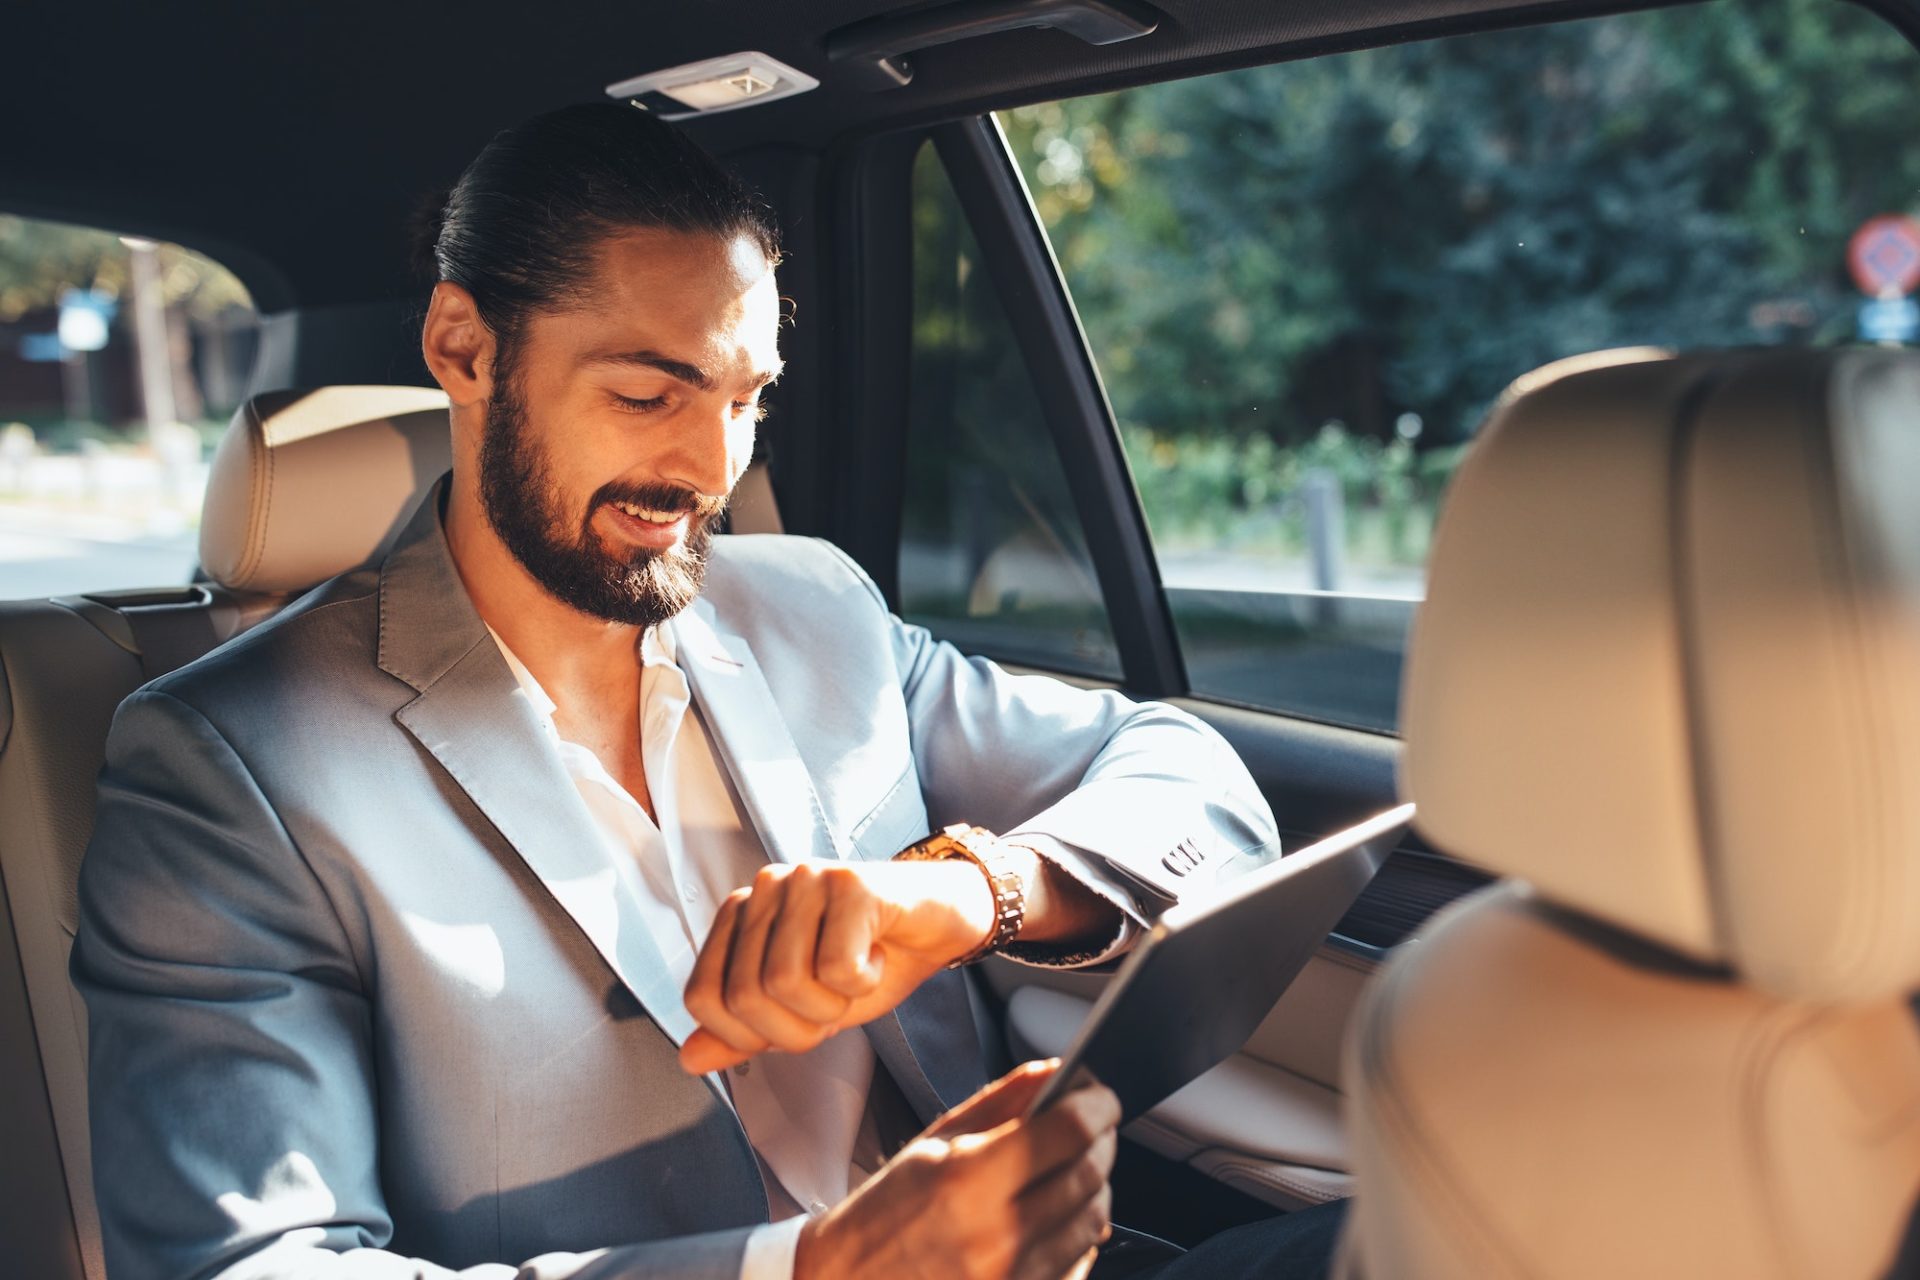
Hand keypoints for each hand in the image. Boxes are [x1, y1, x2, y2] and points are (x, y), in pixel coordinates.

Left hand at [679, 859, 996, 1074]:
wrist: (942, 920)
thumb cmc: (873, 959)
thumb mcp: (806, 1009)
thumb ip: (746, 1033)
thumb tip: (689, 1059)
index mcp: (740, 916)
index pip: (703, 997)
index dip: (748, 1036)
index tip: (798, 1023)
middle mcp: (763, 889)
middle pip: (744, 997)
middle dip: (798, 1027)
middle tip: (836, 1004)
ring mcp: (804, 879)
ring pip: (786, 982)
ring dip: (834, 1005)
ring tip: (859, 977)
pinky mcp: (849, 883)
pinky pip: (837, 967)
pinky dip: (865, 982)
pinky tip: (878, 956)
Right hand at [795, 1060, 1118, 1279]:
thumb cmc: (886, 1213)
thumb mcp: (934, 1141)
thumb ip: (1002, 1101)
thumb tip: (1059, 1070)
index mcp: (967, 1179)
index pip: (1068, 1131)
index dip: (1098, 1106)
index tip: (1104, 1097)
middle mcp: (996, 1236)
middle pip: (1090, 1175)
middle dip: (1101, 1143)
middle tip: (1093, 1128)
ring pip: (1093, 1222)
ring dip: (1094, 1189)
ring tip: (1073, 1171)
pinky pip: (1079, 1266)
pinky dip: (1079, 1235)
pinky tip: (1057, 1218)